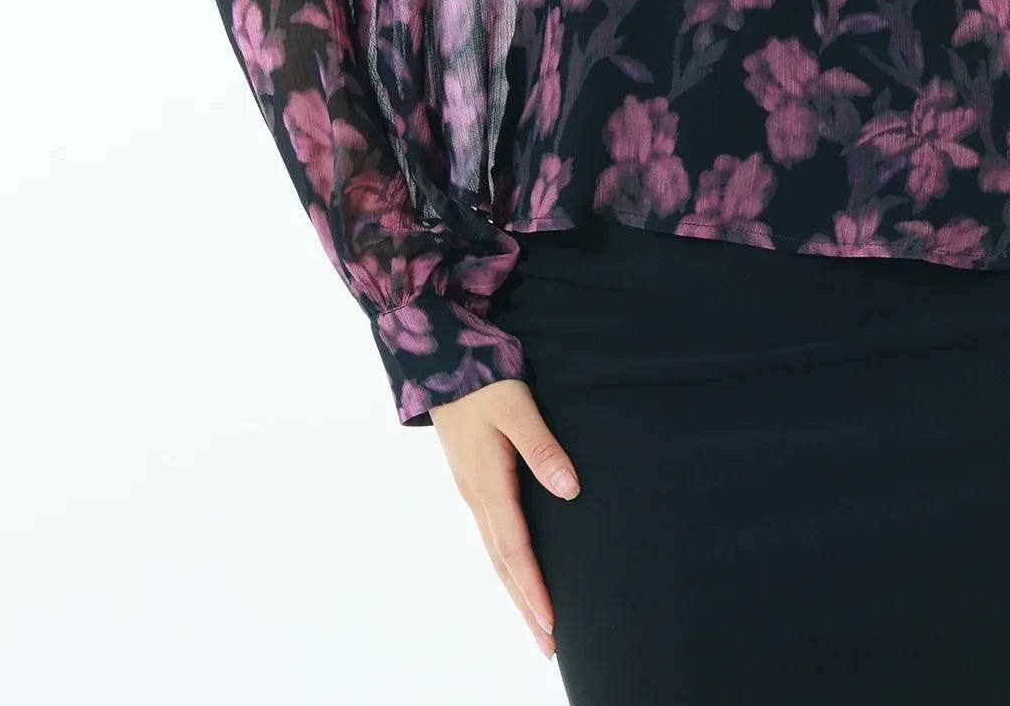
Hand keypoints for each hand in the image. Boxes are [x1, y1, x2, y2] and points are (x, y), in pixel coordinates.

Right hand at [431, 376, 580, 661]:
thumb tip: (570, 490)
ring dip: (516, 591)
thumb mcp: (516, 405)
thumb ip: (542, 446)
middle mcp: (477, 496)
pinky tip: (517, 574)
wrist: (439, 362)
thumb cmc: (482, 379)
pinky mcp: (473, 483)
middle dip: (525, 607)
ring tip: (538, 623)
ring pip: (496, 554)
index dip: (534, 588)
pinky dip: (507, 565)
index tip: (552, 623)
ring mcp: (472, 492)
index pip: (515, 549)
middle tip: (549, 647)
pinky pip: (492, 536)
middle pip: (503, 565)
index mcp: (488, 483)